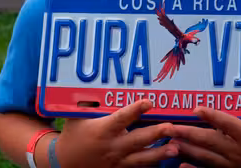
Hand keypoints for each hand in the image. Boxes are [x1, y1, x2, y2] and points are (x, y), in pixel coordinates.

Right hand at [55, 99, 178, 166]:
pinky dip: (152, 164)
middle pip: (137, 140)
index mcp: (102, 131)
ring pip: (141, 158)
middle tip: (171, 127)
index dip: (135, 110)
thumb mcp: (75, 117)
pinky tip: (167, 158)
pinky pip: (138, 167)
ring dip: (159, 153)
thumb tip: (90, 81)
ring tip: (175, 148)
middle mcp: (112, 147)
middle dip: (155, 134)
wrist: (64, 164)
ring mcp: (117, 161)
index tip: (149, 102)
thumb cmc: (72, 135)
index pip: (121, 119)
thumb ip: (85, 101)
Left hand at [170, 107, 240, 167]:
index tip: (196, 108)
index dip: (212, 116)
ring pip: (206, 157)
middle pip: (209, 141)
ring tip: (169, 140)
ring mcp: (234, 165)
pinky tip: (180, 167)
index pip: (228, 124)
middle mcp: (239, 152)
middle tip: (168, 127)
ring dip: (187, 149)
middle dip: (187, 133)